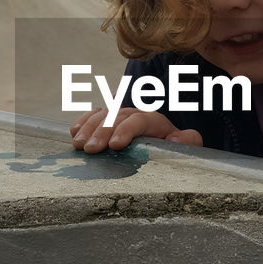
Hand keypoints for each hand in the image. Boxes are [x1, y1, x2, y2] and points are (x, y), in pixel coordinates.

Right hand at [70, 107, 202, 151]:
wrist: (167, 144)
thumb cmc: (175, 148)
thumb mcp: (187, 146)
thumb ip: (189, 141)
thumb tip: (177, 138)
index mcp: (155, 121)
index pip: (139, 120)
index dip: (126, 130)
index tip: (115, 145)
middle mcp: (135, 114)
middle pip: (116, 117)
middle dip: (102, 131)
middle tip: (90, 148)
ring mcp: (120, 116)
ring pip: (102, 115)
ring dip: (88, 128)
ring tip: (78, 144)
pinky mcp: (109, 122)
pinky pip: (93, 116)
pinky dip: (83, 122)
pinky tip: (74, 132)